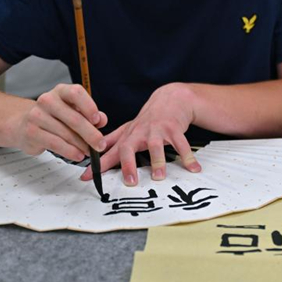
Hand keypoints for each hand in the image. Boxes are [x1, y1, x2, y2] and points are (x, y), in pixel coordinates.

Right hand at [14, 84, 106, 160]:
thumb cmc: (54, 116)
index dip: (89, 107)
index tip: (98, 120)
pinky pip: (55, 144)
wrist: (23, 123)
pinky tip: (78, 155)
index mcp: (61, 91)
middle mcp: (48, 100)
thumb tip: (102, 120)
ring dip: (81, 145)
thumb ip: (89, 114)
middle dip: (91, 134)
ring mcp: (37, 116)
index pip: (76, 93)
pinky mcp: (31, 132)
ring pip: (66, 133)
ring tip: (89, 151)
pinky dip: (70, 151)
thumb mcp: (73, 110)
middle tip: (100, 144)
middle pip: (74, 118)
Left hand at [80, 83, 201, 185]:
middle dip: (128, 164)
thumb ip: (112, 141)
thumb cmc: (148, 119)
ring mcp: (158, 130)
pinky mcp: (174, 129)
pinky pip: (181, 144)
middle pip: (130, 147)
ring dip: (158, 161)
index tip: (87, 178)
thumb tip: (90, 151)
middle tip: (130, 182)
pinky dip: (188, 157)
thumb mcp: (129, 128)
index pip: (110, 151)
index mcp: (129, 136)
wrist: (171, 99)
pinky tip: (193, 168)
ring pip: (156, 146)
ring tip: (159, 177)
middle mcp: (141, 133)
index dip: (99, 164)